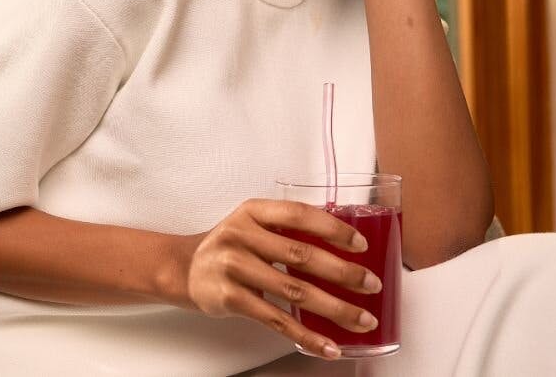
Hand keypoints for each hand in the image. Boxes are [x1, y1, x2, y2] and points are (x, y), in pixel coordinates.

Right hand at [167, 199, 383, 358]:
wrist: (184, 268)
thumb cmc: (229, 247)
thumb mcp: (252, 225)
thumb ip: (287, 229)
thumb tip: (343, 245)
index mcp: (253, 211)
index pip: (299, 214)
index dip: (333, 229)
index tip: (361, 245)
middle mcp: (241, 235)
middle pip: (302, 255)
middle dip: (343, 273)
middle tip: (371, 285)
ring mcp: (234, 266)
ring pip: (294, 291)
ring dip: (334, 308)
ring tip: (361, 320)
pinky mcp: (230, 297)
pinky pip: (276, 319)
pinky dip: (306, 335)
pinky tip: (327, 345)